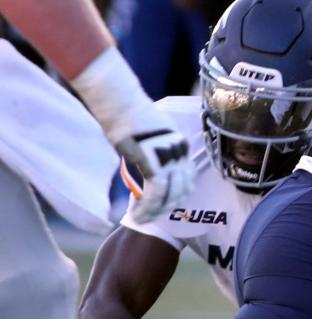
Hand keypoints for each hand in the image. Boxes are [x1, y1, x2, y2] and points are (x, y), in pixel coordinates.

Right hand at [116, 98, 194, 223]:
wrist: (118, 100)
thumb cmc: (125, 114)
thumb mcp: (147, 135)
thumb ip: (153, 152)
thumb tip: (148, 166)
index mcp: (180, 144)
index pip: (187, 178)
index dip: (176, 196)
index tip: (162, 206)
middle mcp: (180, 151)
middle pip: (182, 189)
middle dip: (166, 207)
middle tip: (149, 216)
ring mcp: (169, 155)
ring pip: (170, 194)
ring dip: (155, 212)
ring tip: (140, 218)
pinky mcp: (154, 160)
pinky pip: (157, 192)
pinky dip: (148, 207)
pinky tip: (138, 214)